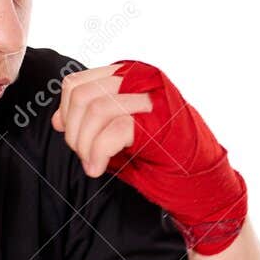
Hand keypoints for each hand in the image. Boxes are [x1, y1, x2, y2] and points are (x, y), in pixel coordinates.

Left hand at [51, 59, 247, 254]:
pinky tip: (98, 169)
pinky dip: (97, 153)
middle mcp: (142, 79)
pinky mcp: (160, 120)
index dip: (66, 116)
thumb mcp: (119, 136)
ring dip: (84, 145)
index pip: (76, 84)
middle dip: (74, 132)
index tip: (77, 142)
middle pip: (81, 96)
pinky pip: (113, 130)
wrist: (202, 183)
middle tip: (84, 157)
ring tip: (93, 165)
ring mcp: (153, 96)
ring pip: (95, 110)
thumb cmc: (163, 161)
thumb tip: (57, 119)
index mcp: (130, 76)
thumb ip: (91, 123)